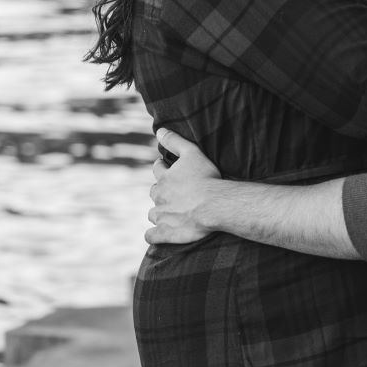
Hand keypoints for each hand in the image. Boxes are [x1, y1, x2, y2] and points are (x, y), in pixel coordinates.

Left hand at [145, 128, 222, 245]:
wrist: (215, 205)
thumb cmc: (206, 178)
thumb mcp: (192, 153)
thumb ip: (174, 141)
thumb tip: (159, 130)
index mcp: (164, 178)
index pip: (157, 169)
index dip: (162, 168)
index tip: (166, 168)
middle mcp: (159, 197)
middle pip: (154, 192)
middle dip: (161, 192)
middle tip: (172, 193)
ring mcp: (162, 216)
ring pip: (153, 213)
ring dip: (158, 212)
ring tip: (168, 213)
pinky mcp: (166, 233)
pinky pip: (152, 236)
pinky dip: (152, 235)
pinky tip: (155, 234)